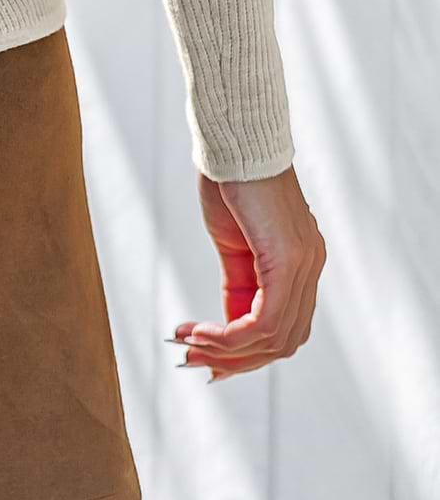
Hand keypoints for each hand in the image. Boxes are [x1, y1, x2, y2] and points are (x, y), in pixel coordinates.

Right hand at [172, 164, 325, 378]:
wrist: (234, 139)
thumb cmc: (230, 178)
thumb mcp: (233, 242)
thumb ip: (239, 282)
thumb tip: (227, 324)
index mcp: (300, 263)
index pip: (282, 327)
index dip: (246, 351)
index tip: (206, 358)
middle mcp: (310, 268)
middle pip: (283, 342)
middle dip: (235, 359)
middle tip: (193, 360)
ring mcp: (304, 266)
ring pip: (274, 338)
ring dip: (227, 351)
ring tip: (190, 347)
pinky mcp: (288, 262)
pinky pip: (265, 322)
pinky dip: (231, 336)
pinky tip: (202, 333)